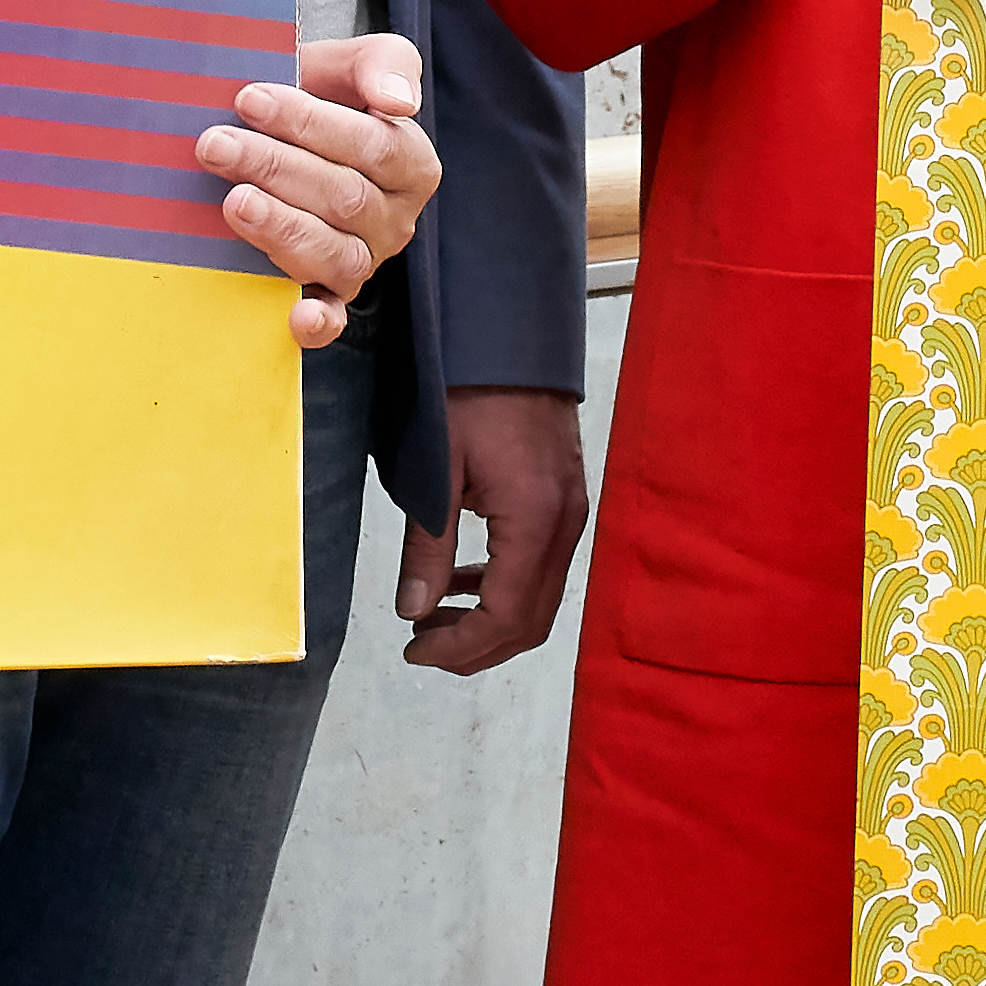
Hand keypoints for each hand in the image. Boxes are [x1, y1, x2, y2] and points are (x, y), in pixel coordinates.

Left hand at [202, 31, 438, 348]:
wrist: (275, 131)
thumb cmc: (317, 93)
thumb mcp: (351, 63)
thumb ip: (385, 64)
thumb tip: (399, 103)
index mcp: (411, 163)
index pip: (373, 145)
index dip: (310, 124)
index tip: (248, 98)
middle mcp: (396, 219)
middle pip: (345, 198)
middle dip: (275, 167)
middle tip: (215, 144)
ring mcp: (364, 261)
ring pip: (335, 254)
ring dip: (281, 227)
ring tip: (234, 201)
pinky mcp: (331, 295)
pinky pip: (334, 315)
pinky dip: (320, 321)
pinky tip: (298, 317)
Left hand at [397, 384, 593, 674]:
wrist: (510, 335)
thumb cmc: (468, 390)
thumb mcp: (436, 471)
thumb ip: (428, 548)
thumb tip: (414, 611)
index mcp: (534, 520)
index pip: (505, 617)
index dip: (460, 648)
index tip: (414, 650)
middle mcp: (565, 525)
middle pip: (531, 622)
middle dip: (476, 647)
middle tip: (423, 645)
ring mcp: (571, 513)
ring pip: (540, 600)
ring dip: (490, 621)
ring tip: (433, 617)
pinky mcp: (565, 501)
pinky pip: (542, 567)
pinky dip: (505, 588)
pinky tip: (463, 581)